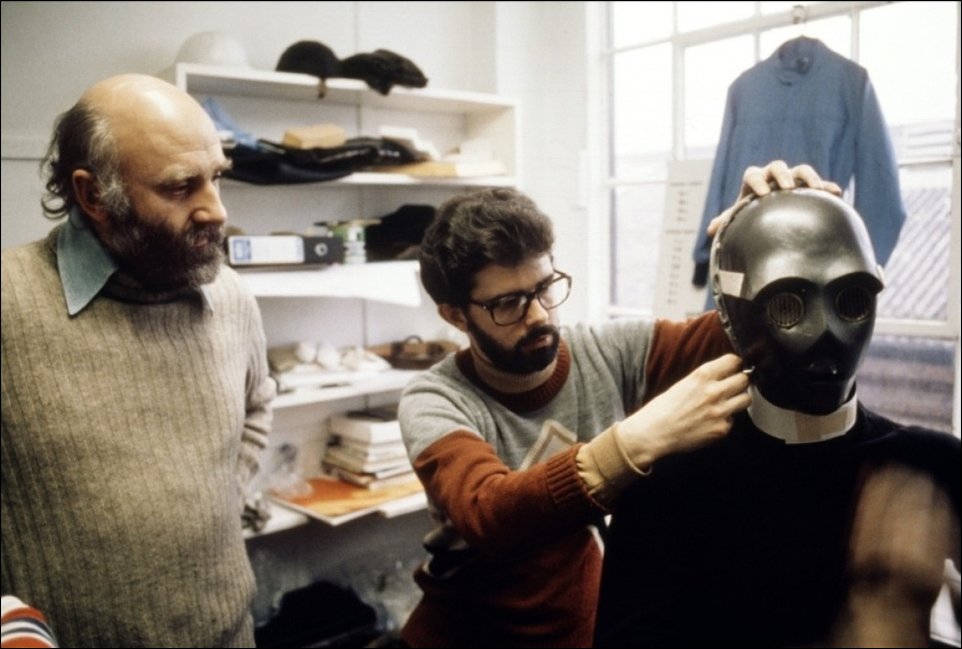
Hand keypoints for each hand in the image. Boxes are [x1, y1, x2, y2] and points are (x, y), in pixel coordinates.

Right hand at [615, 354, 750, 468]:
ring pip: (746, 399)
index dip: (734, 364)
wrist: (654, 433)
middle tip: (733, 386)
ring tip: (727, 403)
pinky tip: (712, 421)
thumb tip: (722, 375)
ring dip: (738, 399)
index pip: (733, 361)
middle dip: (739, 381)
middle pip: (744, 379)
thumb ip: (704, 379)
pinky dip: (725, 420)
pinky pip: (733, 420)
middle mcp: (714, 391)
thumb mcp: (683, 384)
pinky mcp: (721, 429)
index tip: (733, 368)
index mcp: (702, 376)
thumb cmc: (663, 409)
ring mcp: (720, 411)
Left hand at [707, 160, 843, 235]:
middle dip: (782, 175)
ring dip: (808, 176)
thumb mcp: (740, 218)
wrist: (770, 216)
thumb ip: (727, 220)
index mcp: (754, 181)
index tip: (762, 194)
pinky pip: (820, 184)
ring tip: (814, 187)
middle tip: (787, 187)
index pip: (753, 174)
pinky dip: (827, 187)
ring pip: (801, 169)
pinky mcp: (809, 188)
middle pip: (777, 167)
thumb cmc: (751, 216)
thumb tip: (710, 230)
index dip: (757, 181)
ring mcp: (793, 179)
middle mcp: (773, 176)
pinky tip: (835, 193)